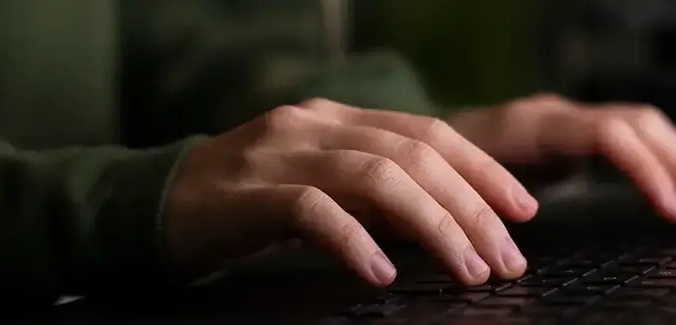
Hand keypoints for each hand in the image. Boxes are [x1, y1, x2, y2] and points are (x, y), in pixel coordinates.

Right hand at [166, 99, 539, 286]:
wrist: (152, 207)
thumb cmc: (245, 207)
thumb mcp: (319, 188)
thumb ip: (373, 194)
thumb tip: (450, 226)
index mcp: (336, 119)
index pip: (427, 131)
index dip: (483, 169)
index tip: (524, 210)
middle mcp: (313, 125)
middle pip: (414, 154)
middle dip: (471, 207)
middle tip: (506, 259)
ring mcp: (278, 156)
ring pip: (376, 177)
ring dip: (433, 226)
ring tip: (467, 270)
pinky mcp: (246, 196)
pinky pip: (312, 212)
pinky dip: (355, 241)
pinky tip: (382, 274)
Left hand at [448, 94, 675, 227]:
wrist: (408, 150)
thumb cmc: (427, 176)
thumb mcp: (453, 193)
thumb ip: (487, 206)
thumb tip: (517, 242)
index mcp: (530, 125)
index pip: (608, 134)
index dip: (645, 170)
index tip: (671, 210)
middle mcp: (554, 114)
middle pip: (639, 125)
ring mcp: (566, 121)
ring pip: (643, 128)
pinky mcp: (571, 137)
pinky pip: (631, 139)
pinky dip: (660, 165)